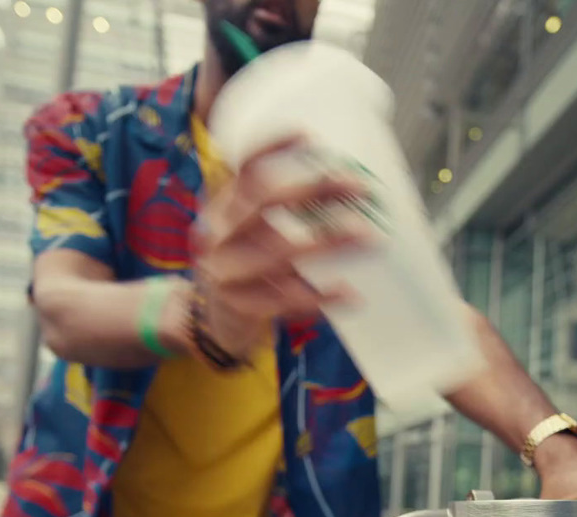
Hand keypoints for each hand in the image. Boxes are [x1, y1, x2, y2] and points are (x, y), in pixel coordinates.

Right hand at [192, 135, 365, 353]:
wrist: (208, 321)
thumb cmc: (242, 265)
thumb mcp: (245, 231)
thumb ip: (273, 210)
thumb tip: (340, 184)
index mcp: (221, 207)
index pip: (241, 169)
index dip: (271, 148)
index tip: (310, 137)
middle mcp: (218, 234)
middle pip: (264, 201)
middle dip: (314, 189)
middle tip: (360, 185)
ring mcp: (226, 272)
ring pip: (280, 251)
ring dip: (328, 241)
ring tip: (368, 235)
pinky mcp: (240, 307)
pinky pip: (286, 300)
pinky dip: (320, 297)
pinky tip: (350, 293)